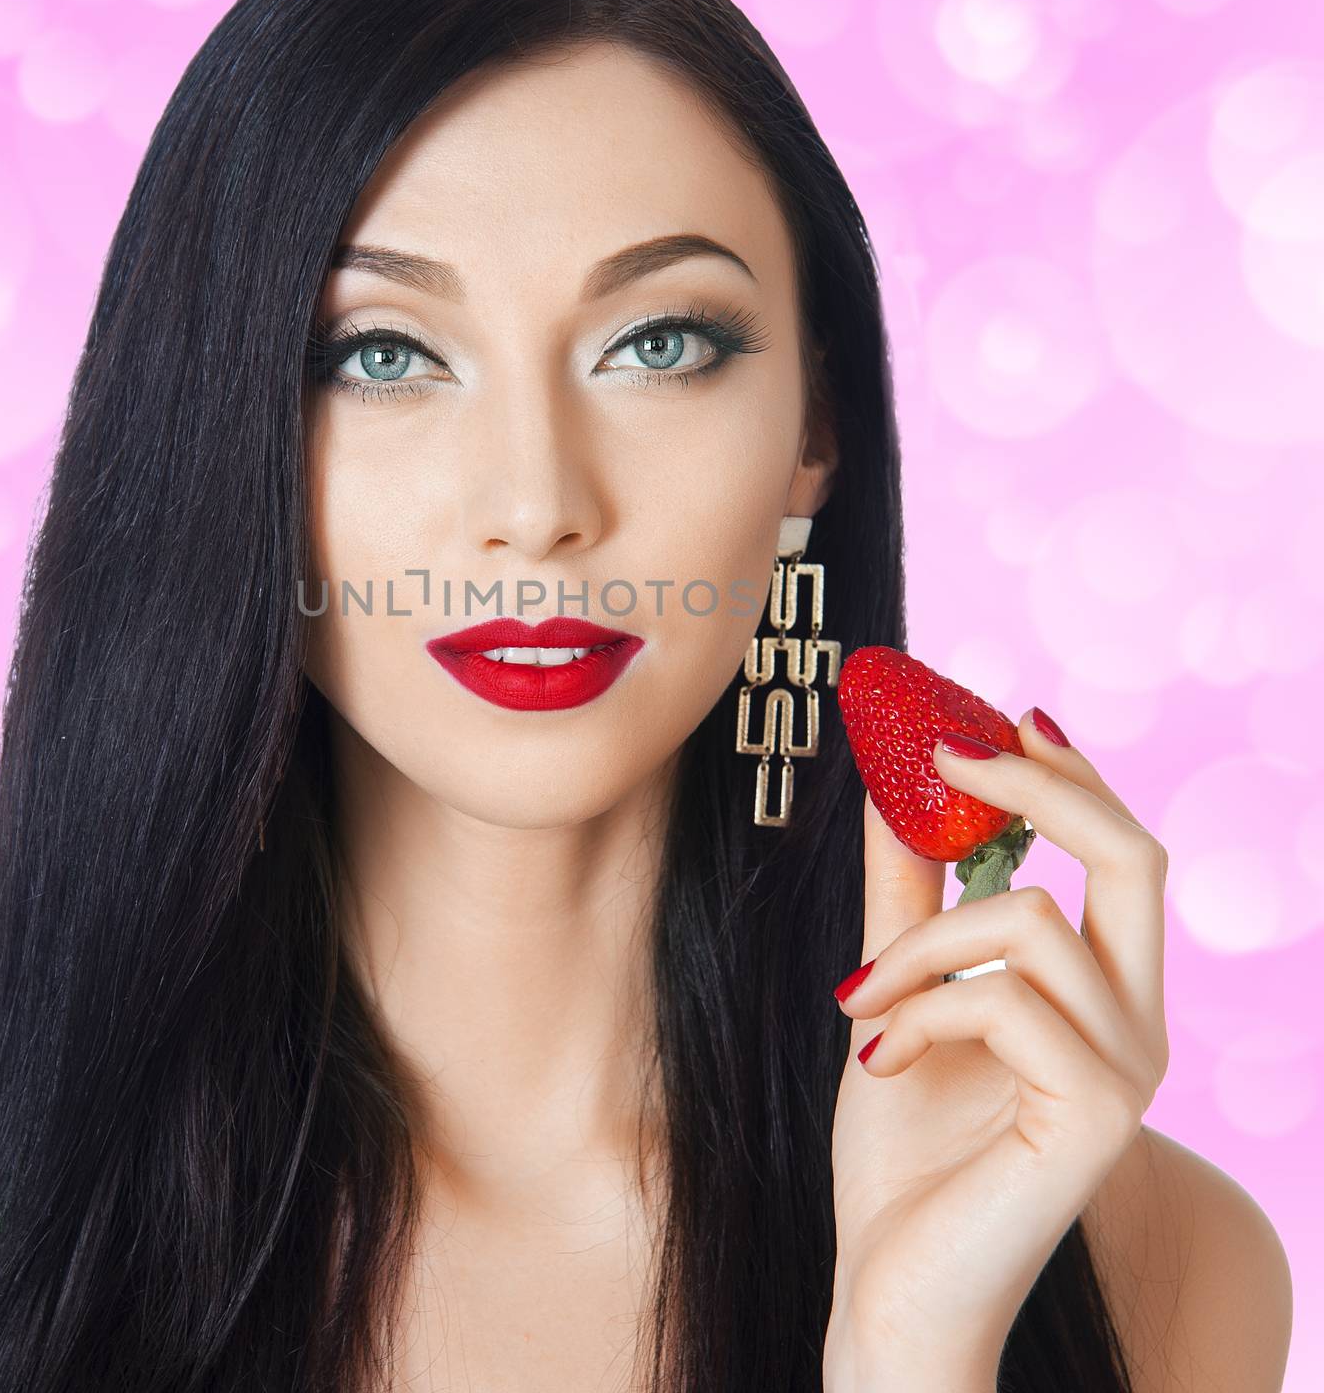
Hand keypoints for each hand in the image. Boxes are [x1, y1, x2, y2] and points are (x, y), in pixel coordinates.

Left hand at [823, 708, 1169, 1389]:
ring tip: (857, 999)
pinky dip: (917, 1008)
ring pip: (1029, 918)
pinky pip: (1002, 997)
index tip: (993, 711)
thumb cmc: (900, 1148)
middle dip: (1039, 785)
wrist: (892, 1284)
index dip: (1069, 772)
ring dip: (917, 943)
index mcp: (1103, 992)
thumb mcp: (896, 989)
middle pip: (1137, 854)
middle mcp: (1139, 1024)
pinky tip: (877, 1057)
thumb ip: (906, 894)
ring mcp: (1128, 1070)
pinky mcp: (1097, 1114)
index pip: (1123, 854)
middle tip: (941, 747)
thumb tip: (891, 784)